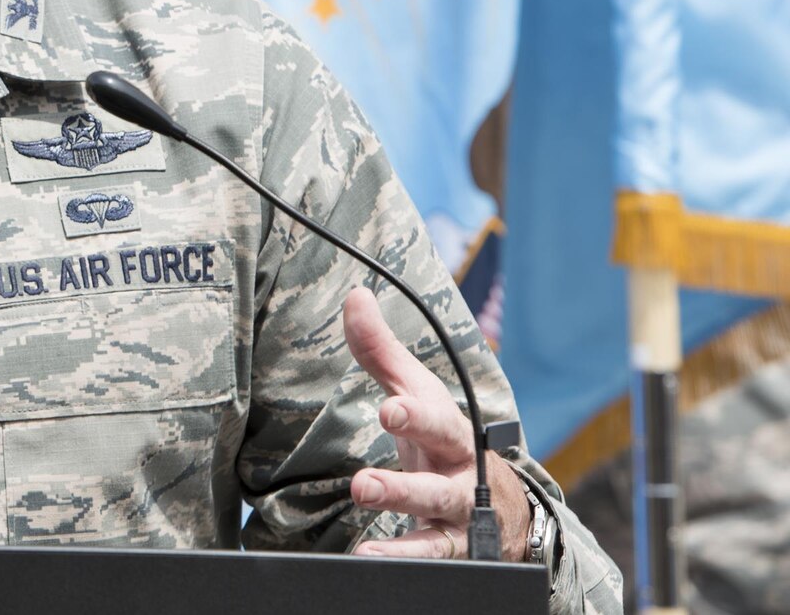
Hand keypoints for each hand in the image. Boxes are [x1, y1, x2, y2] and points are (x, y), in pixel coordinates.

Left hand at [341, 287, 530, 559]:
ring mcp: (460, 520)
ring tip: (367, 541)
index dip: (414, 416)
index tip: (390, 410)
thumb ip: (381, 353)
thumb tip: (354, 296)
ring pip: (436, 528)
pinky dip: (403, 560)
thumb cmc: (445, 439)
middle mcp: (462, 480)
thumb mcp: (417, 396)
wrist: (504, 505)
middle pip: (437, 485)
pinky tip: (370, 561)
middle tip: (363, 485)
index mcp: (452, 434)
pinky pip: (430, 558)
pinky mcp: (454, 550)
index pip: (436, 422)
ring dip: (403, 535)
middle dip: (403, 486)